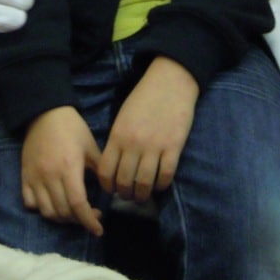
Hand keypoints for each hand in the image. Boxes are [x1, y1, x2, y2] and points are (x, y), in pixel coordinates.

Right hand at [21, 107, 103, 235]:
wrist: (45, 112)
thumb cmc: (72, 128)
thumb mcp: (91, 147)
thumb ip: (101, 171)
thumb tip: (108, 192)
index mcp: (69, 167)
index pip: (78, 204)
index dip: (89, 221)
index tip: (98, 230)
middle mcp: (50, 176)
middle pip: (63, 212)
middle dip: (79, 220)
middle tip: (90, 215)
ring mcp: (35, 177)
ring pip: (47, 211)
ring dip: (62, 218)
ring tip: (72, 213)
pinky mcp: (25, 176)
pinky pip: (29, 203)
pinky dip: (41, 209)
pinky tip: (52, 204)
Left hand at [97, 57, 197, 203]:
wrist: (170, 82)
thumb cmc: (144, 98)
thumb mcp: (123, 116)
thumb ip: (118, 140)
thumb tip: (115, 165)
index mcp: (118, 135)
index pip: (106, 170)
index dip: (107, 186)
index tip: (111, 189)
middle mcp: (133, 144)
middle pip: (124, 181)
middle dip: (124, 194)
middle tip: (128, 196)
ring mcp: (154, 147)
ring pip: (144, 183)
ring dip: (142, 195)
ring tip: (142, 196)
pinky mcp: (173, 148)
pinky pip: (166, 176)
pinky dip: (161, 186)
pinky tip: (160, 186)